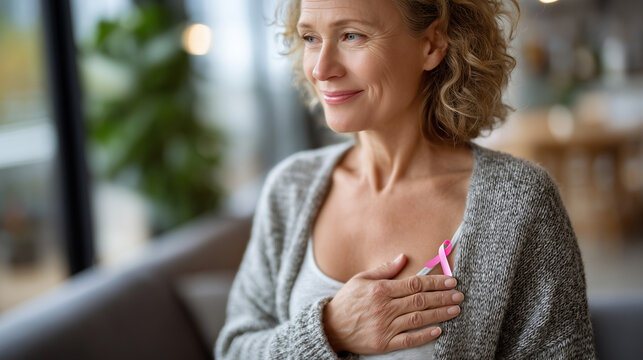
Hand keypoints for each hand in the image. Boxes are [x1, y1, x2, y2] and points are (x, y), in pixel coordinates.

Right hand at [322, 254, 462, 354]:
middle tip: (459, 295)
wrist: (330, 327)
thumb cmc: (347, 301)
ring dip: (439, 314)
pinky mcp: (384, 343)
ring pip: (418, 319)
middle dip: (442, 297)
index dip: (435, 282)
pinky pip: (408, 339)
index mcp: (380, 290)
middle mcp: (384, 308)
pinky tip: (438, 330)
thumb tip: (403, 257)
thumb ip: (383, 269)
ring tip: (455, 310)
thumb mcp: (361, 279)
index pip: (414, 284)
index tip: (451, 281)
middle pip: (420, 301)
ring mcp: (385, 326)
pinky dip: (424, 335)